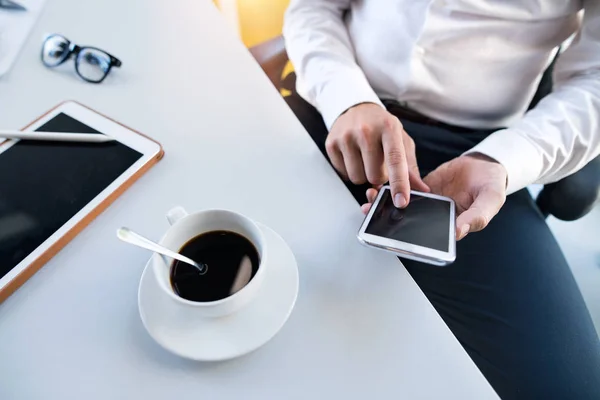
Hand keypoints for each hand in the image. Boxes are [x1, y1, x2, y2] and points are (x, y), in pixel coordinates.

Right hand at [326, 103, 428, 206]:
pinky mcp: (331, 144)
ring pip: (357, 178)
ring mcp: (346, 136)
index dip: (399, 183)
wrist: (356, 109)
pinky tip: (353, 156)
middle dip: (378, 177)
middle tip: (378, 163)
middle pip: (374, 176)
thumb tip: (422, 189)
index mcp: (389, 128)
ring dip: (363, 175)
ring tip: (365, 159)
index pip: (395, 160)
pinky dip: (350, 171)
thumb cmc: (382, 127)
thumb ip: (411, 167)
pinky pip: (343, 174)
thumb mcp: (401, 140)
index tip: (401, 201)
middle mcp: (366, 130)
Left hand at [362, 153, 506, 239]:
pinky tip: (379, 187)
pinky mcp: (423, 189)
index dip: (410, 240)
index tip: (392, 236)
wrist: (485, 164)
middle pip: (410, 224)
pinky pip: (405, 190)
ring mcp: (428, 204)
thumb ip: (479, 216)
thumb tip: (460, 231)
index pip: (430, 238)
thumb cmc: (492, 185)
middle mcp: (437, 218)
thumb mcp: (491, 200)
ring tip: (371, 200)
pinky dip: (392, 189)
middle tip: (371, 216)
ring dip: (385, 205)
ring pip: (404, 208)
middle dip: (389, 221)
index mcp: (453, 226)